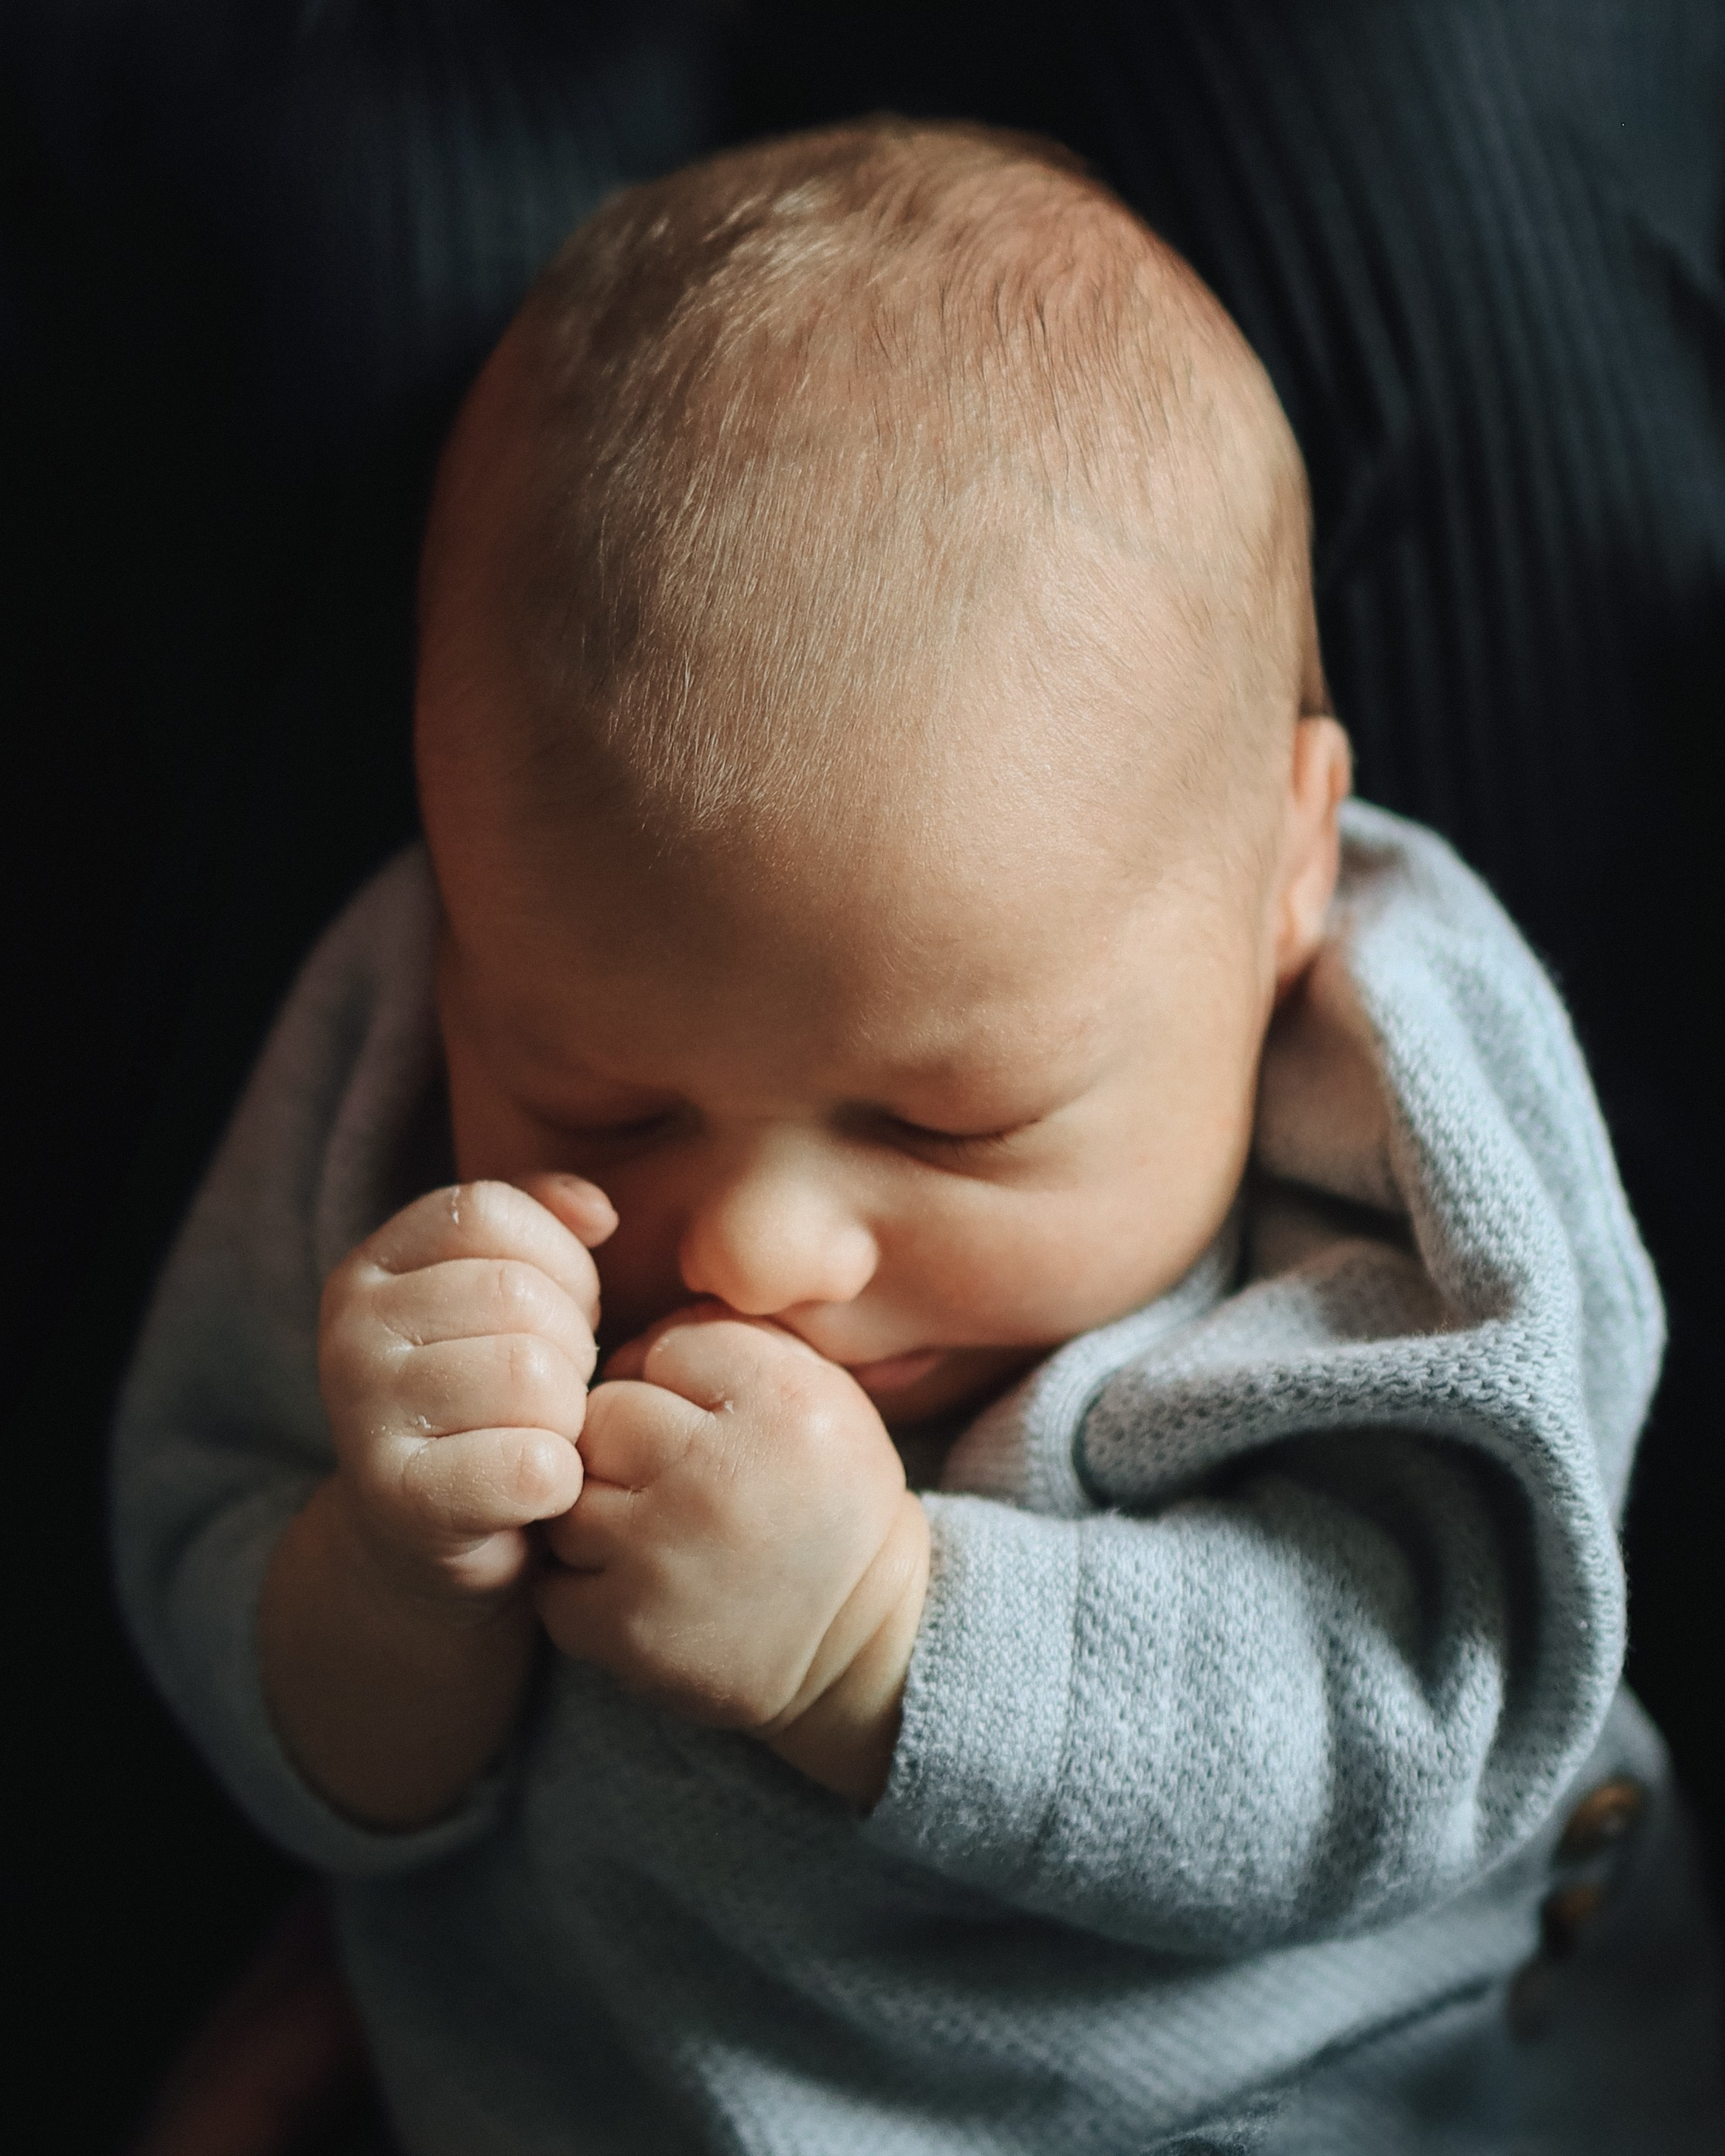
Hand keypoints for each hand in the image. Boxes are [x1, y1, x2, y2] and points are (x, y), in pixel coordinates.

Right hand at [316, 1174, 613, 1609]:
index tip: (562, 1314)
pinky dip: (561, 1481)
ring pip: (534, 1377)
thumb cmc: (486, 1405)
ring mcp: (363, 1418)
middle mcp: (350, 1333)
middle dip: (571, 1347)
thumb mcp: (502, 1300)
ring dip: (568, 1417)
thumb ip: (543, 1229)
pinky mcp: (401, 1503)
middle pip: (518, 1295)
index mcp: (371, 1268)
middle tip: (553, 1395)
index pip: (490, 1212)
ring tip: (541, 1437)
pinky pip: (535, 1466)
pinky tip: (534, 1491)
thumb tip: (597, 1211)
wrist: (427, 1546)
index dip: (558, 1261)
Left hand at [538, 1308, 929, 1803]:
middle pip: (606, 1413)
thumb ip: (737, 1338)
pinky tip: (640, 1589)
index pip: (667, 1347)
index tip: (713, 1427)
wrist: (864, 1643)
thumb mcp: (823, 1394)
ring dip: (599, 1512)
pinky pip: (551, 1577)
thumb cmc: (829, 1502)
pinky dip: (583, 1585)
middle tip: (673, 1482)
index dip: (679, 1384)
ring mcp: (664, 1555)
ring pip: (569, 1493)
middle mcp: (720, 1474)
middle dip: (629, 1443)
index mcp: (782, 1404)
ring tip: (659, 1536)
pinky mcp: (624, 1628)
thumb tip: (634, 1337)